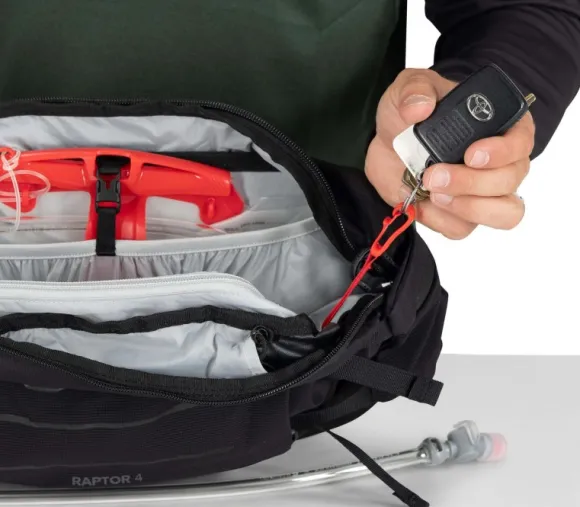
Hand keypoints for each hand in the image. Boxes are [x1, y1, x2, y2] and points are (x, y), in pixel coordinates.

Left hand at [365, 68, 534, 238]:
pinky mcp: (459, 214)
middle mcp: (501, 163)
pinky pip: (462, 229)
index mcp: (500, 126)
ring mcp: (484, 193)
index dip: (501, 152)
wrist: (386, 143)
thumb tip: (419, 108)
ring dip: (468, 209)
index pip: (520, 143)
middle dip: (472, 183)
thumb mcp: (410, 88)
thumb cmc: (410, 113)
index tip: (471, 153)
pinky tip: (422, 204)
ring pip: (502, 214)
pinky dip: (441, 221)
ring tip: (434, 195)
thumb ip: (415, 91)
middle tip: (434, 175)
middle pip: (509, 182)